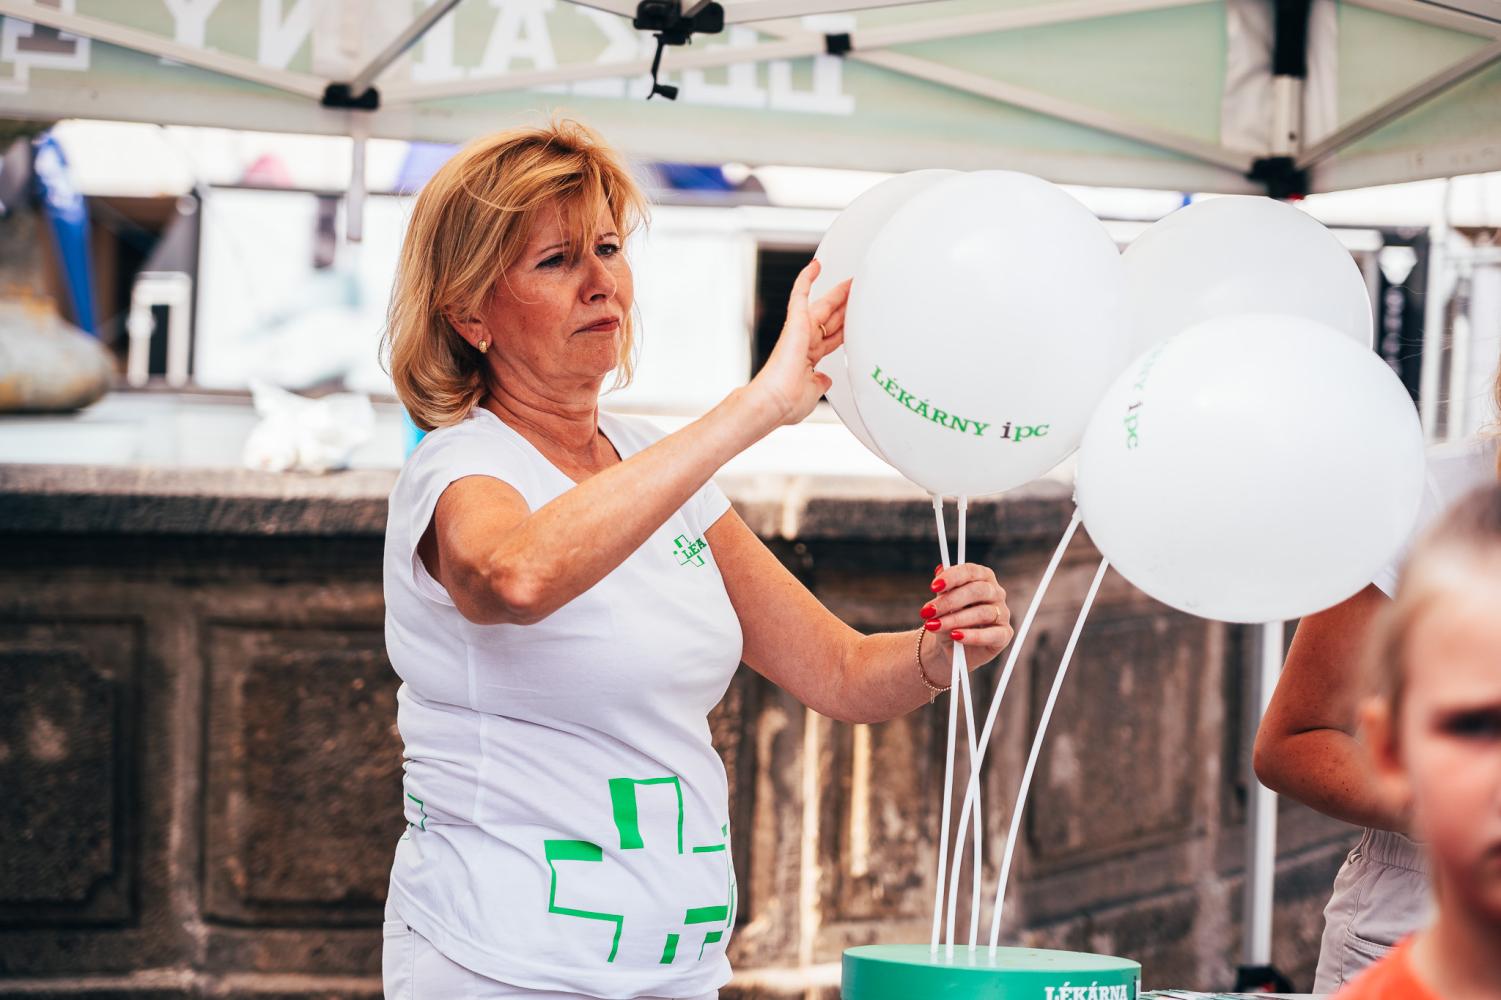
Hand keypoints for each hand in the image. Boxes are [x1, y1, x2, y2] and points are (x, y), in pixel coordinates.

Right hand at [747, 258, 850, 426]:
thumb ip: (820, 383)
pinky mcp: (794, 324)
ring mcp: (799, 332)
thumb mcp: (813, 393)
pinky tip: (815, 266)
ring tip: (852, 279)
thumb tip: (825, 379)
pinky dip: (806, 280)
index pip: (832, 337)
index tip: (856, 318)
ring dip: (837, 292)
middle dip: (846, 306)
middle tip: (859, 292)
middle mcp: (805, 342)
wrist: (774, 402)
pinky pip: (799, 295)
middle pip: (831, 319)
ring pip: (822, 305)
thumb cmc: (788, 403)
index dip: (845, 327)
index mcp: (809, 358)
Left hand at [919, 562, 1013, 676]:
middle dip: (949, 601)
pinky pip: (992, 634)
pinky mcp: (1004, 634)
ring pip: (982, 613)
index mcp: (982, 577)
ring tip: (934, 626)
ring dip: (955, 620)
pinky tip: (955, 636)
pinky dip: (972, 636)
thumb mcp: (942, 603)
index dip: (952, 577)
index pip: (970, 571)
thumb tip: (939, 569)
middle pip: (977, 591)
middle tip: (928, 612)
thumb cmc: (948, 618)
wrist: (950, 646)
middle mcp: (995, 592)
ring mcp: (1002, 613)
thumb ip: (943, 588)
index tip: (933, 587)